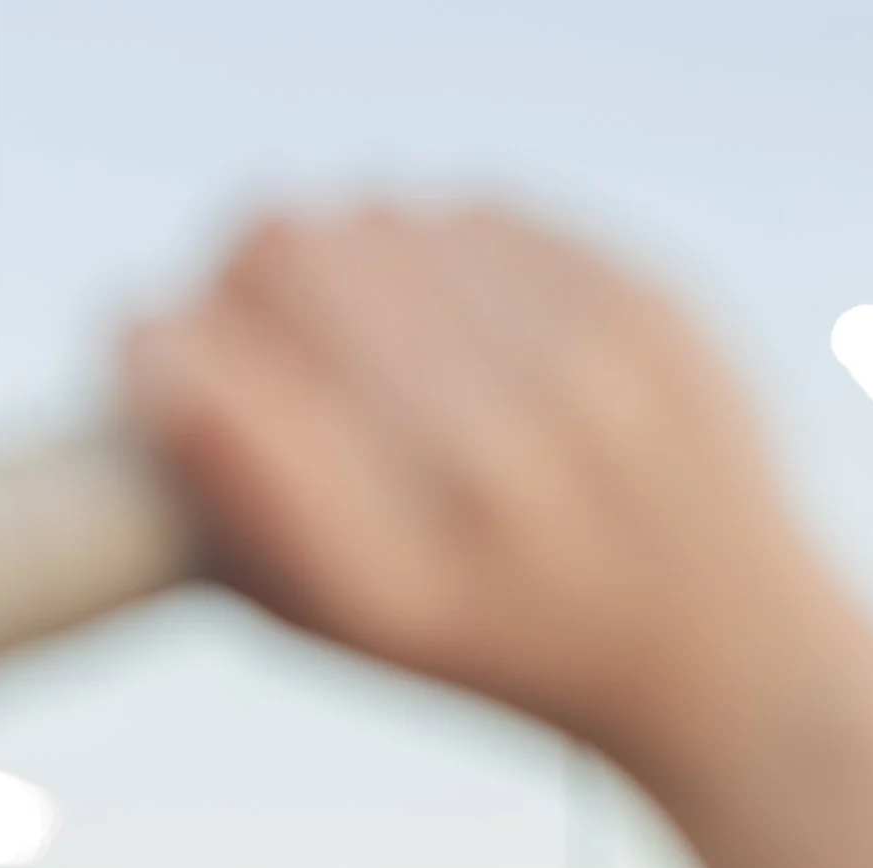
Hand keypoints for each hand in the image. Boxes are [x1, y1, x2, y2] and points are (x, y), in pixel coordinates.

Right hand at [124, 206, 847, 806]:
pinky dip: (442, 256)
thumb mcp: (351, 627)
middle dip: (240, 281)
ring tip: (373, 338)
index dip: (149, 348)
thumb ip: (235, 509)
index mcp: (386, 581)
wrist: (723, 655)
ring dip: (345, 262)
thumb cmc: (496, 642)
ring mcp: (579, 378)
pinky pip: (475, 208)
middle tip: (255, 328)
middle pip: (281, 255)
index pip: (204, 390)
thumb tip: (152, 355)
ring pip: (374, 214)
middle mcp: (484, 474)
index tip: (150, 355)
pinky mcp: (646, 307)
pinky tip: (465, 329)